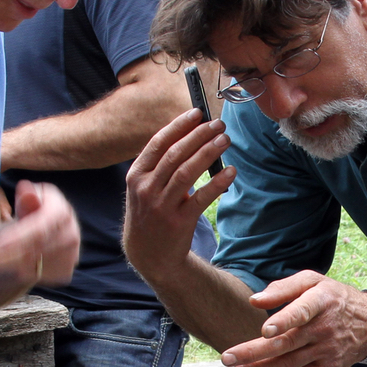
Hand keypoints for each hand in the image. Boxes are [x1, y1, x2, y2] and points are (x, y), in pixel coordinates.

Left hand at [0, 179, 79, 286]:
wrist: (34, 239)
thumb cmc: (23, 215)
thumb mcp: (19, 203)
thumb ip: (23, 199)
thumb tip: (26, 190)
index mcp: (61, 208)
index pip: (41, 227)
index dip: (18, 238)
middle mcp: (71, 231)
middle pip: (36, 250)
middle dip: (4, 256)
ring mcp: (72, 253)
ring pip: (34, 266)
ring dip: (5, 266)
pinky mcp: (66, 270)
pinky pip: (38, 277)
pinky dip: (17, 274)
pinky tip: (5, 265)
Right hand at [124, 109, 233, 279]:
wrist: (148, 254)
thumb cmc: (150, 213)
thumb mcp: (144, 187)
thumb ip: (160, 164)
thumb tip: (189, 133)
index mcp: (136, 175)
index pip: (158, 143)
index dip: (179, 126)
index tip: (197, 112)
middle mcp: (146, 189)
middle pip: (175, 154)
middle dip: (198, 136)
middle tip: (218, 125)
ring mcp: (161, 206)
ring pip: (187, 172)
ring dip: (208, 153)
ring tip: (224, 140)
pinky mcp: (179, 222)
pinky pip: (201, 198)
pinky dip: (217, 182)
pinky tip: (230, 171)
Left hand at [219, 270, 366, 366]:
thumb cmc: (333, 298)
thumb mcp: (313, 282)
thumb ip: (283, 288)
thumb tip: (254, 300)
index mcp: (322, 301)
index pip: (303, 312)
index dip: (285, 321)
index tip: (265, 330)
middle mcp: (325, 328)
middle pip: (286, 344)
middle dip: (254, 353)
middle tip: (227, 357)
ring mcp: (328, 351)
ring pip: (288, 364)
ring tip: (237, 365)